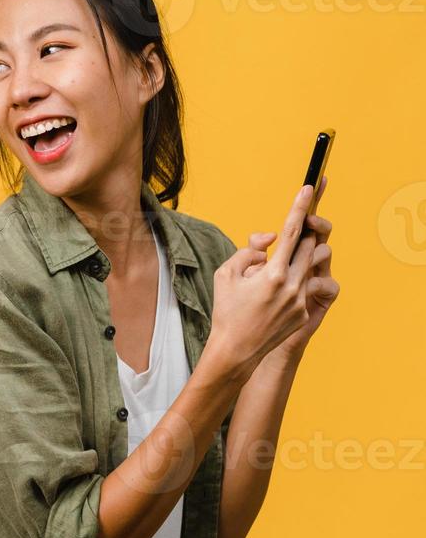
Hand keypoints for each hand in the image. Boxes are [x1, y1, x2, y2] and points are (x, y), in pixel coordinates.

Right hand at [240, 175, 338, 368]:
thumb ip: (248, 250)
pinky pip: (305, 287)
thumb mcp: (226, 274)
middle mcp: (292, 285)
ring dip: (298, 260)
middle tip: (292, 233)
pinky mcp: (304, 313)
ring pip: (312, 266)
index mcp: (273, 274)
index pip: (292, 232)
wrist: (236, 350)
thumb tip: (270, 240)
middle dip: (303, 235)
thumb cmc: (226, 310)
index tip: (310, 187)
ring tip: (275, 271)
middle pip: (310, 246)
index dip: (301, 206)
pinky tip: (270, 298)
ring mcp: (301, 300)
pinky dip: (291, 283)